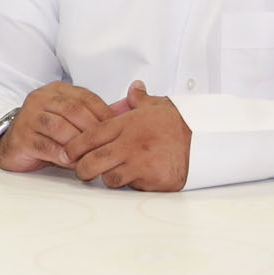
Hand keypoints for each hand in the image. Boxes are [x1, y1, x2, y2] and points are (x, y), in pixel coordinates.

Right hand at [0, 81, 115, 171]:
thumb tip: (131, 106)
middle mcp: (41, 98)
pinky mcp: (21, 136)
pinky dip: (61, 155)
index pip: (86, 97)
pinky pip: (45, 145)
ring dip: (77, 144)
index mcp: (57, 90)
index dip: (105, 114)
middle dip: (92, 130)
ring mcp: (28, 116)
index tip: (119, 131)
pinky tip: (71, 163)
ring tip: (90, 156)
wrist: (14, 146)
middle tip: (106, 146)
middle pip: (73, 110)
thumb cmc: (48, 133)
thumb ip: (96, 113)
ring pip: (59, 126)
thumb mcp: (72, 119)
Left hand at [68, 81, 191, 190]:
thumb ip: (139, 99)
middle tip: (81, 170)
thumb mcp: (158, 106)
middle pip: (92, 161)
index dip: (74, 146)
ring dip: (107, 177)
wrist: (205, 140)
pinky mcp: (153, 180)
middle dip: (82, 169)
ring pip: (109, 178)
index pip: (89, 136)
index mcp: (127, 124)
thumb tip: (134, 87)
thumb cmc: (179, 124)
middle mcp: (130, 144)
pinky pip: (132, 186)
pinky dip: (130, 184)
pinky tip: (133, 178)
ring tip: (108, 174)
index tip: (68, 152)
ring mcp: (141, 163)